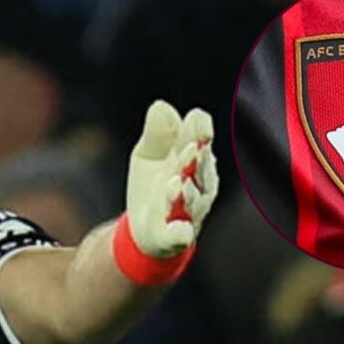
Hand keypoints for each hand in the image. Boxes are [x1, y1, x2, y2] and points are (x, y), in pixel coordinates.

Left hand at [125, 100, 218, 257]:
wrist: (142, 228)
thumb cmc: (153, 184)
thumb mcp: (148, 154)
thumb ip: (157, 133)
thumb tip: (162, 107)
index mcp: (194, 156)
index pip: (201, 135)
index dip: (200, 128)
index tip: (198, 125)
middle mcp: (199, 182)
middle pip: (200, 167)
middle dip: (194, 159)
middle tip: (189, 150)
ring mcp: (189, 210)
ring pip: (193, 200)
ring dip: (187, 193)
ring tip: (175, 183)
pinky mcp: (173, 236)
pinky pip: (180, 235)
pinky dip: (180, 232)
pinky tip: (179, 230)